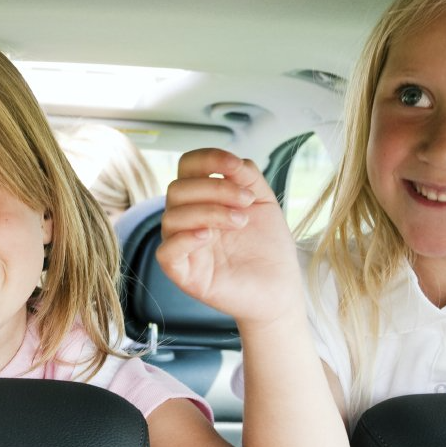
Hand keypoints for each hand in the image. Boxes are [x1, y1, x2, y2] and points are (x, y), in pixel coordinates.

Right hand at [155, 147, 299, 324]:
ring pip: (171, 217)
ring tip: (241, 222)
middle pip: (177, 189)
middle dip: (215, 188)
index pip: (187, 168)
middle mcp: (187, 220)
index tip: (235, 165)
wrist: (280, 288)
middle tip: (247, 202)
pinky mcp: (183, 274)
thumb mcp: (263, 202)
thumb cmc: (268, 248)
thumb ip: (247, 176)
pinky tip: (210, 236)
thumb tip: (232, 161)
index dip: (206, 159)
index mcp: (203, 199)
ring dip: (209, 212)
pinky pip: (166, 252)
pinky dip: (185, 239)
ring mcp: (183, 247)